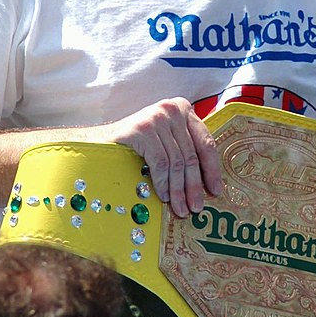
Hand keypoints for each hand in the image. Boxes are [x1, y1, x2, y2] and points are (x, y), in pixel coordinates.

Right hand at [104, 97, 222, 216]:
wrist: (100, 141)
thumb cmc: (137, 144)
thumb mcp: (166, 139)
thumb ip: (185, 149)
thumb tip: (206, 182)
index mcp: (183, 109)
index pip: (205, 142)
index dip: (212, 169)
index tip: (215, 190)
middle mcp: (173, 109)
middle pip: (191, 155)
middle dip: (194, 185)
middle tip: (196, 206)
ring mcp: (157, 117)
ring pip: (176, 162)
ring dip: (178, 190)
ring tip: (180, 207)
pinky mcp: (143, 129)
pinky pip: (160, 163)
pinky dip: (163, 183)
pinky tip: (164, 196)